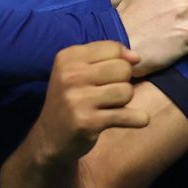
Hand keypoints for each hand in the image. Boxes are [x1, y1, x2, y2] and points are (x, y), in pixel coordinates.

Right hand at [33, 43, 149, 165]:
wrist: (49, 138)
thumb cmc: (72, 99)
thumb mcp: (81, 70)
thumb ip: (111, 57)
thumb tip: (136, 58)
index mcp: (68, 58)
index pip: (113, 48)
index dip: (118, 62)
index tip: (105, 77)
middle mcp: (70, 76)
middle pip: (123, 68)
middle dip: (121, 82)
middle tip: (105, 95)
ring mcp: (77, 100)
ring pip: (127, 91)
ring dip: (123, 102)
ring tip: (106, 108)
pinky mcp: (87, 122)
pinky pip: (130, 115)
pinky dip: (138, 119)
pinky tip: (132, 120)